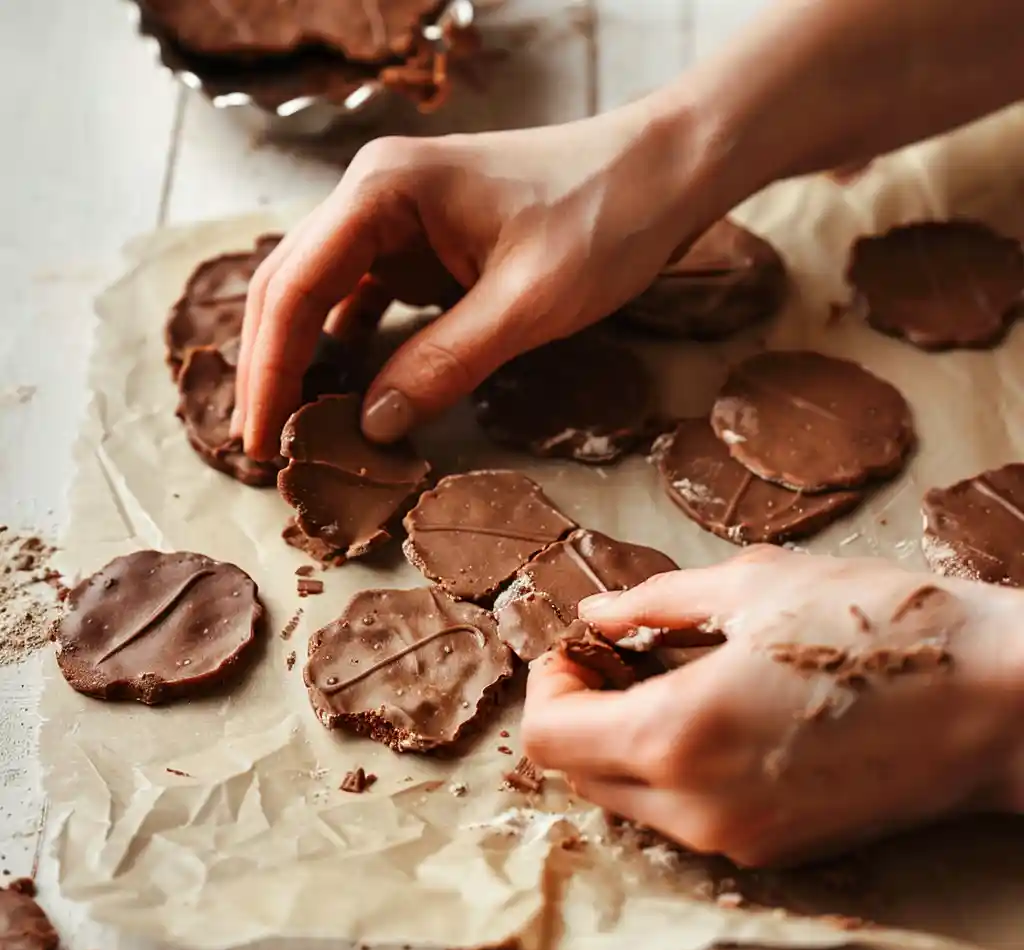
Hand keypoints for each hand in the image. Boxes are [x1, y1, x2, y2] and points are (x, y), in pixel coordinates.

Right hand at [232, 95, 737, 459]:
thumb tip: (374, 426)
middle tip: (261, 449)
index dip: (268, 372)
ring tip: (295, 428)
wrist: (665, 172)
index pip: (293, 289)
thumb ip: (443, 363)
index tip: (257, 442)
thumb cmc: (606, 219)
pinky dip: (352, 346)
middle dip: (271, 369)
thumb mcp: (526, 303)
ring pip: (323, 296)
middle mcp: (375, 196)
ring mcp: (400, 220)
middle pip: (291, 288)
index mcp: (382, 191)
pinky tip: (351, 389)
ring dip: (304, 360)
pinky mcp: (428, 245)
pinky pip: (369, 299)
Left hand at [522, 547, 1023, 866]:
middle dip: (577, 711)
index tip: (578, 647)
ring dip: (620, 740)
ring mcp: (736, 839)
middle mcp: (696, 807)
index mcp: (679, 736)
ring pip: (627, 798)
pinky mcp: (772, 849)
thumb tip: (597, 615)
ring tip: (664, 678)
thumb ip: (654, 604)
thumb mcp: (755, 587)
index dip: (548, 684)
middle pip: (580, 773)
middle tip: (613, 657)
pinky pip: (683, 815)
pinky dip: (668, 768)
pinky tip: (710, 714)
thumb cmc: (882, 627)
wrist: (999, 703)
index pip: (550, 737)